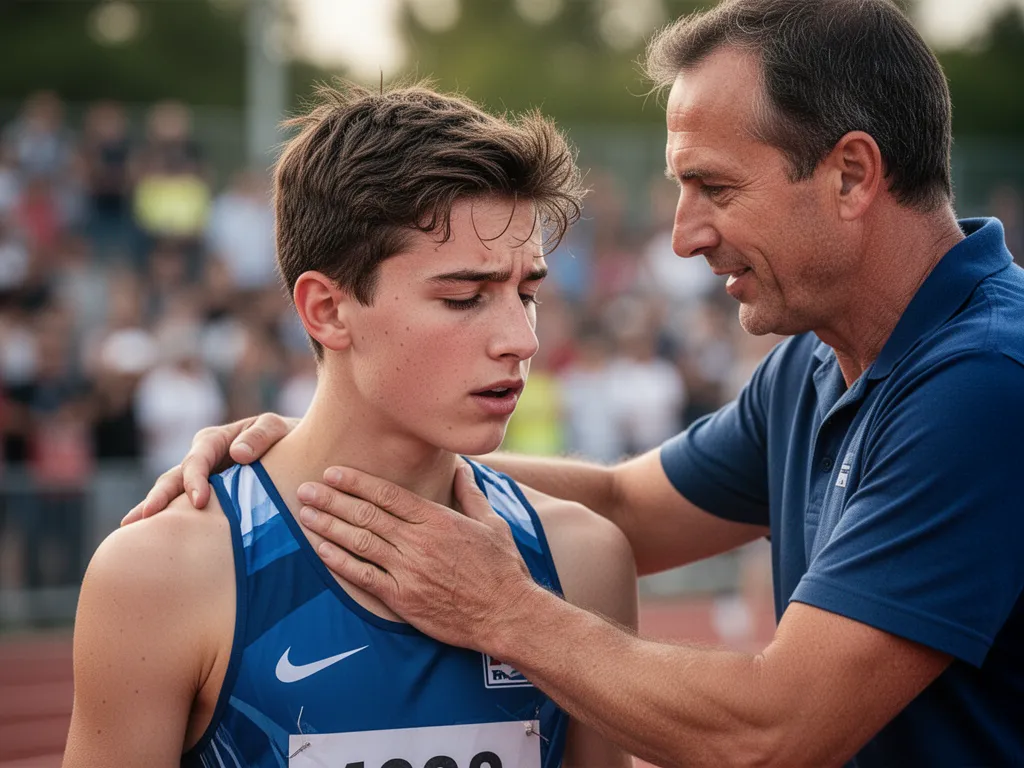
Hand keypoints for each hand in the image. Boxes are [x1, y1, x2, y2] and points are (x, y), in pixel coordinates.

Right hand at [121, 413, 297, 524]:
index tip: (198, 501)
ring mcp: (201, 482)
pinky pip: (186, 512)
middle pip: (173, 479)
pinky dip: (169, 524)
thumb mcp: (277, 427)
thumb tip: (237, 454)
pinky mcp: (208, 502)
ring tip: (132, 533)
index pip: (197, 460)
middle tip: (142, 520)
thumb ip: (261, 435)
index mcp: (215, 441)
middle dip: (157, 498)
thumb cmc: (287, 436)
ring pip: (172, 497)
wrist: (298, 453)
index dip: (194, 480)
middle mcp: (202, 461)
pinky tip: (153, 542)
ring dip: (154, 513)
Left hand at [297, 462, 539, 651]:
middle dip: (331, 500)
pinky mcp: (403, 599)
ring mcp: (409, 571)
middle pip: (366, 514)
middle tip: (304, 489)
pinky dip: (340, 562)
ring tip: (304, 514)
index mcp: (438, 519)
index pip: (387, 494)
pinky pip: (364, 577)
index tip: (332, 473)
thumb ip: (472, 494)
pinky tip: (321, 550)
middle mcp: (419, 542)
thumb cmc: (503, 569)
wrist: (507, 613)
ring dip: (328, 526)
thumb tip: (462, 469)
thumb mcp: (493, 523)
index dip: (355, 482)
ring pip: (360, 542)